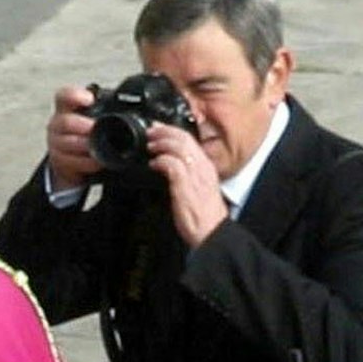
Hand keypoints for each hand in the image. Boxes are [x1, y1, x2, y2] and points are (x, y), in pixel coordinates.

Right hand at [44, 85, 101, 190]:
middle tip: (95, 128)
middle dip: (83, 126)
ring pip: (66, 143)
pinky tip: (97, 162)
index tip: (89, 100)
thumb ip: (106, 110)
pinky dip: (86, 162)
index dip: (75, 96)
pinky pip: (70, 161)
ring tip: (100, 147)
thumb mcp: (94, 117)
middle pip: (65, 122)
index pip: (64, 96)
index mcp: (67, 108)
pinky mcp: (58, 160)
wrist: (74, 158)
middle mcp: (58, 123)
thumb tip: (138, 107)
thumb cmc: (87, 133)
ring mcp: (56, 142)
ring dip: (86, 146)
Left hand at [147, 123, 229, 246]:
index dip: (174, 132)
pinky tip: (153, 164)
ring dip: (161, 143)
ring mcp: (194, 175)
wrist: (212, 232)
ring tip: (150, 145)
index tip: (161, 129)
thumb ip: (188, 176)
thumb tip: (173, 169)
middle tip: (151, 131)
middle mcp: (202, 168)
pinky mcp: (184, 185)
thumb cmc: (205, 216)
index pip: (191, 141)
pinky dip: (161, 161)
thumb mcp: (199, 189)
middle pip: (184, 139)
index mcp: (206, 167)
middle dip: (165, 131)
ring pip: (178, 147)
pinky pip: (172, 164)